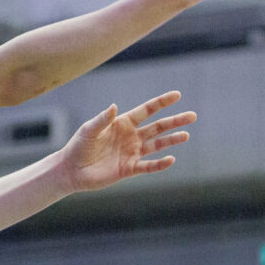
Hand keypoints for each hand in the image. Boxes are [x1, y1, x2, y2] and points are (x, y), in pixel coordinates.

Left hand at [57, 91, 195, 192]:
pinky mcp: (130, 169)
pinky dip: (160, 164)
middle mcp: (131, 137)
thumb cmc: (78, 146)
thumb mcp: (89, 129)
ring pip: (157, 145)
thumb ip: (103, 119)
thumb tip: (114, 106)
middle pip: (158, 127)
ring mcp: (132, 153)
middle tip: (192, 115)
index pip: (146, 111)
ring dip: (171, 140)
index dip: (161, 103)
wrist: (72, 170)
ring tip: (186, 135)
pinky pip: (148, 166)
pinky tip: (171, 159)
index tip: (177, 95)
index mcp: (123, 123)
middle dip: (174, 121)